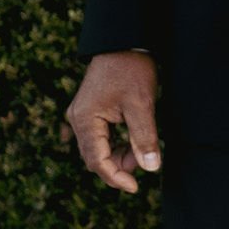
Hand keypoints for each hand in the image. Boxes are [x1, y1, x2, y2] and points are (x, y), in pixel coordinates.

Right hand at [62, 51, 161, 194]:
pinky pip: (101, 137)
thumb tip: (151, 168)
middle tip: (146, 159)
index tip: (135, 188)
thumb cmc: (131, 69)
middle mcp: (78, 119)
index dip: (116, 178)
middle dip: (120, 165)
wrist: (124, 40)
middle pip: (95, 157)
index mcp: (85, 119)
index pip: (97, 161)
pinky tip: (135, 137)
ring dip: (120, 154)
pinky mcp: (91, 110)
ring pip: (99, 148)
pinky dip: (118, 143)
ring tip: (144, 146)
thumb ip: (144, 138)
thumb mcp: (142, 105)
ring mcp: (82, 115)